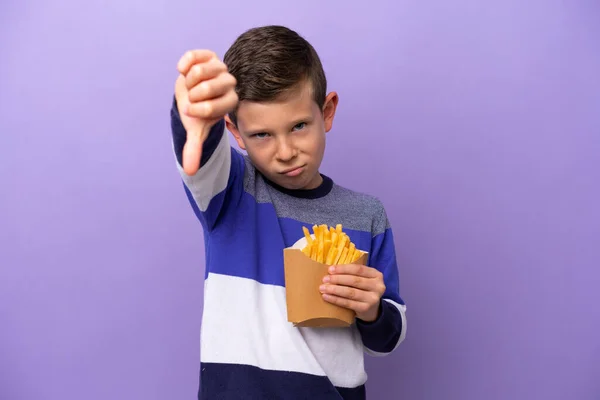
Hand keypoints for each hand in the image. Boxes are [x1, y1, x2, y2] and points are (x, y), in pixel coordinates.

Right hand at [175, 50, 237, 174]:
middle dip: (192, 95)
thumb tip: (190, 172)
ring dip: (188, 81)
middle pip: (207, 87)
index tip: (191, 110)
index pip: (214, 106)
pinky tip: (183, 70)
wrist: (192, 93)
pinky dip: (185, 64)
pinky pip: (195, 56)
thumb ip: (194, 149)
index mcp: (230, 102)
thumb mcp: (196, 129)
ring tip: (191, 85)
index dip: (198, 109)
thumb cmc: (196, 112)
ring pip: (200, 71)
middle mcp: (230, 84)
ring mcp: (221, 67)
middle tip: (193, 97)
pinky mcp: (209, 55)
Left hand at [319, 264, 385, 321]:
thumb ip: (352, 273)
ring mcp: (373, 299)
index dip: (343, 269)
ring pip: (350, 292)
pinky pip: (348, 303)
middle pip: (354, 280)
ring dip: (335, 290)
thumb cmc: (363, 290)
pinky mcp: (366, 308)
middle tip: (325, 279)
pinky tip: (327, 297)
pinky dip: (336, 299)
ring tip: (323, 288)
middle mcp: (378, 286)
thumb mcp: (363, 279)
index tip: (330, 269)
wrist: (372, 309)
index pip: (358, 269)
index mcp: (376, 275)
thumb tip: (331, 270)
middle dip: (337, 279)